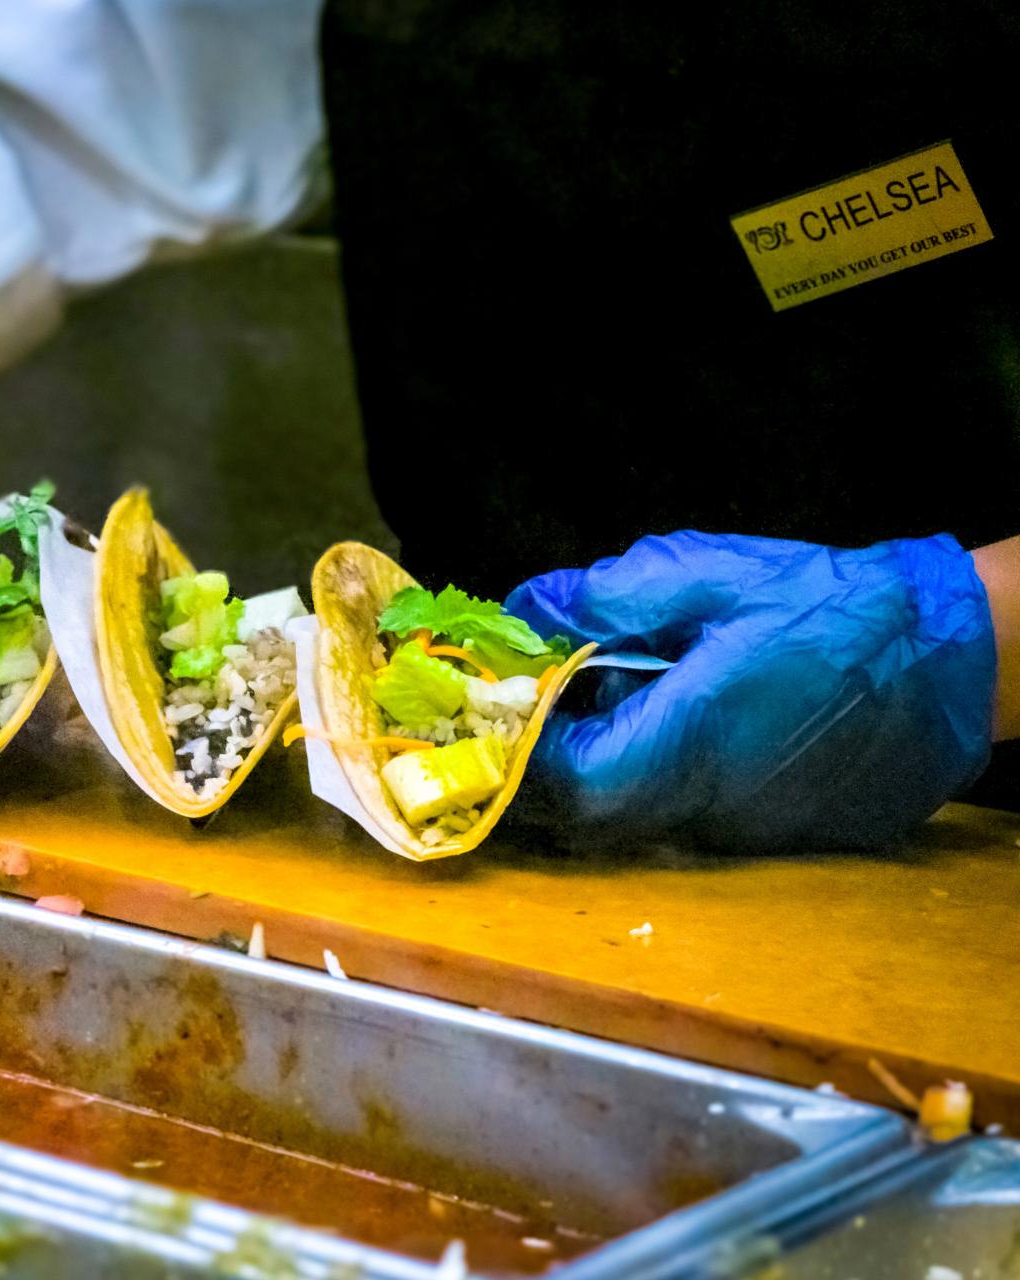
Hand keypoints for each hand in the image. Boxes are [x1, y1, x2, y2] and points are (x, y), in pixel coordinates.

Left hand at [505, 531, 995, 851]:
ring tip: (625, 695)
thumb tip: (526, 609)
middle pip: (590, 811)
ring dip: (607, 762)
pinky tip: (681, 718)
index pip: (570, 778)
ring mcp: (744, 828)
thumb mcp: (708, 575)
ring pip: (636, 816)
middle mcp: (710, 800)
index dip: (525, 744)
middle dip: (555, 757)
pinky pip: (686, 816)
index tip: (516, 698)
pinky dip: (660, 774)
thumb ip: (607, 596)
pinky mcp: (772, 833)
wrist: (952, 657)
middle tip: (552, 696)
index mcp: (691, 737)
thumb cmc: (832, 608)